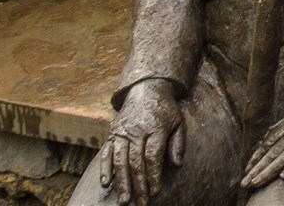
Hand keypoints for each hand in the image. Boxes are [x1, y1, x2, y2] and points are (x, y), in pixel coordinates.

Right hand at [101, 78, 183, 205]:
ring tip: (124, 200)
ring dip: (121, 182)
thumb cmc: (165, 110)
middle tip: (141, 203)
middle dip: (138, 184)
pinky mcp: (112, 133)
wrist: (146, 89)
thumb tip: (177, 165)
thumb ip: (178, 143)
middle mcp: (136, 130)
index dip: (154, 175)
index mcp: (155, 127)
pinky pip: (106, 153)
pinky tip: (106, 184)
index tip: (155, 191)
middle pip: (136, 161)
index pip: (153, 155)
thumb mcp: (178, 122)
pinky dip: (105, 169)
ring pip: (119, 160)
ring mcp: (122, 131)